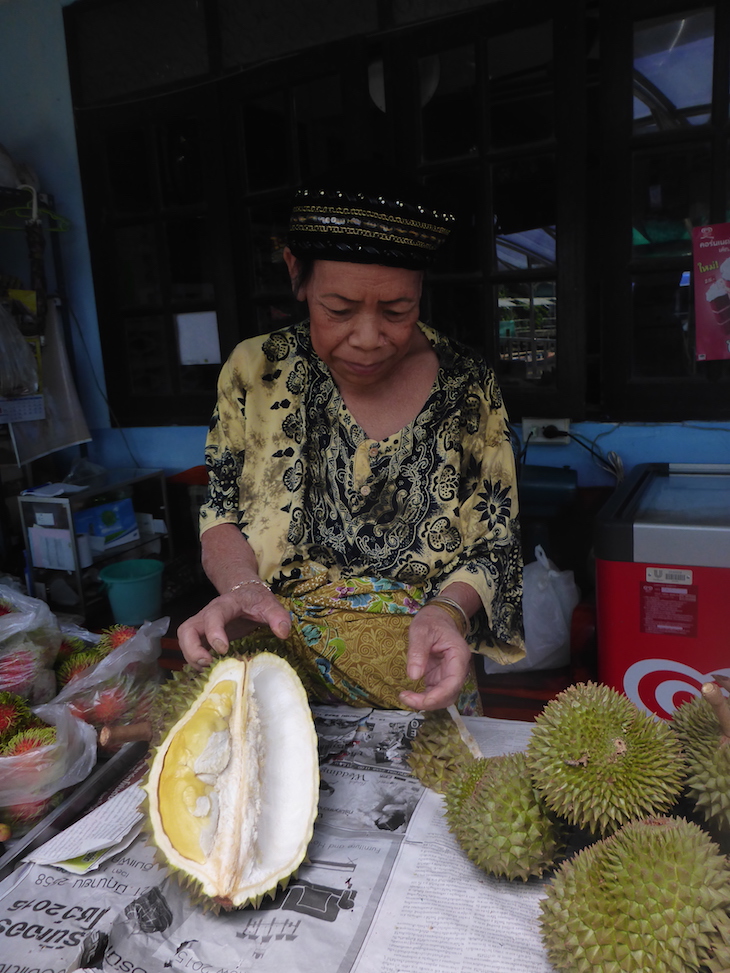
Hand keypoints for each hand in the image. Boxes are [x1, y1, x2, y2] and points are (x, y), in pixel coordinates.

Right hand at [177, 585, 291, 670]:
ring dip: (191, 658)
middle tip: (207, 664)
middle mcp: (207, 615)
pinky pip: (191, 649)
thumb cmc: (256, 600)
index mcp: (225, 605)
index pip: (213, 616)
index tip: (223, 649)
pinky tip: (210, 673)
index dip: (214, 633)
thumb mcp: (270, 604)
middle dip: (192, 650)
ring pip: (185, 640)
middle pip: (186, 630)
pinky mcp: (203, 637)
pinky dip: (196, 662)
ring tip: (208, 671)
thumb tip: (283, 632)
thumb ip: (278, 616)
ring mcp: (202, 627)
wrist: (245, 593)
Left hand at [399, 604, 470, 710]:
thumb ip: (417, 652)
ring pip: (443, 698)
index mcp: (458, 655)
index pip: (453, 682)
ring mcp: (449, 675)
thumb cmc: (431, 622)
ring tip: (405, 697)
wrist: (437, 618)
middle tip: (405, 698)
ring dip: (426, 703)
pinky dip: (423, 698)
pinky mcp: (440, 677)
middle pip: (449, 694)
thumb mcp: (421, 630)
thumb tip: (413, 676)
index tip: (421, 700)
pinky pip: (435, 693)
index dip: (439, 695)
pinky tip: (409, 695)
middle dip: (429, 702)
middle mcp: (457, 669)